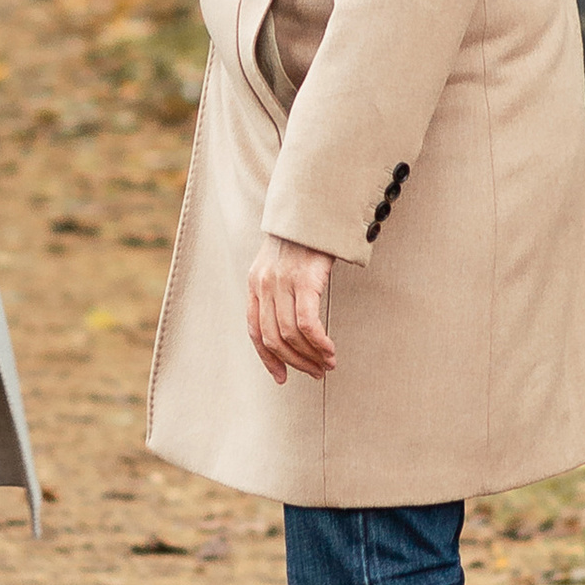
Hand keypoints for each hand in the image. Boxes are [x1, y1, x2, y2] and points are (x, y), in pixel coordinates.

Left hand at [246, 235, 336, 385]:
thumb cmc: (304, 237)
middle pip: (273, 338)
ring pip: (290, 335)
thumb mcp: (281, 263)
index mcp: (255, 283)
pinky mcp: (305, 280)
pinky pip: (307, 323)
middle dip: (295, 362)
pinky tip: (330, 350)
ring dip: (310, 356)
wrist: (314, 206)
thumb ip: (279, 289)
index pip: (255, 331)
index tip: (283, 377)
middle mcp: (264, 285)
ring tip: (327, 364)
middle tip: (316, 372)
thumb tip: (291, 324)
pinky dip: (318, 342)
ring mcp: (282, 282)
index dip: (268, 359)